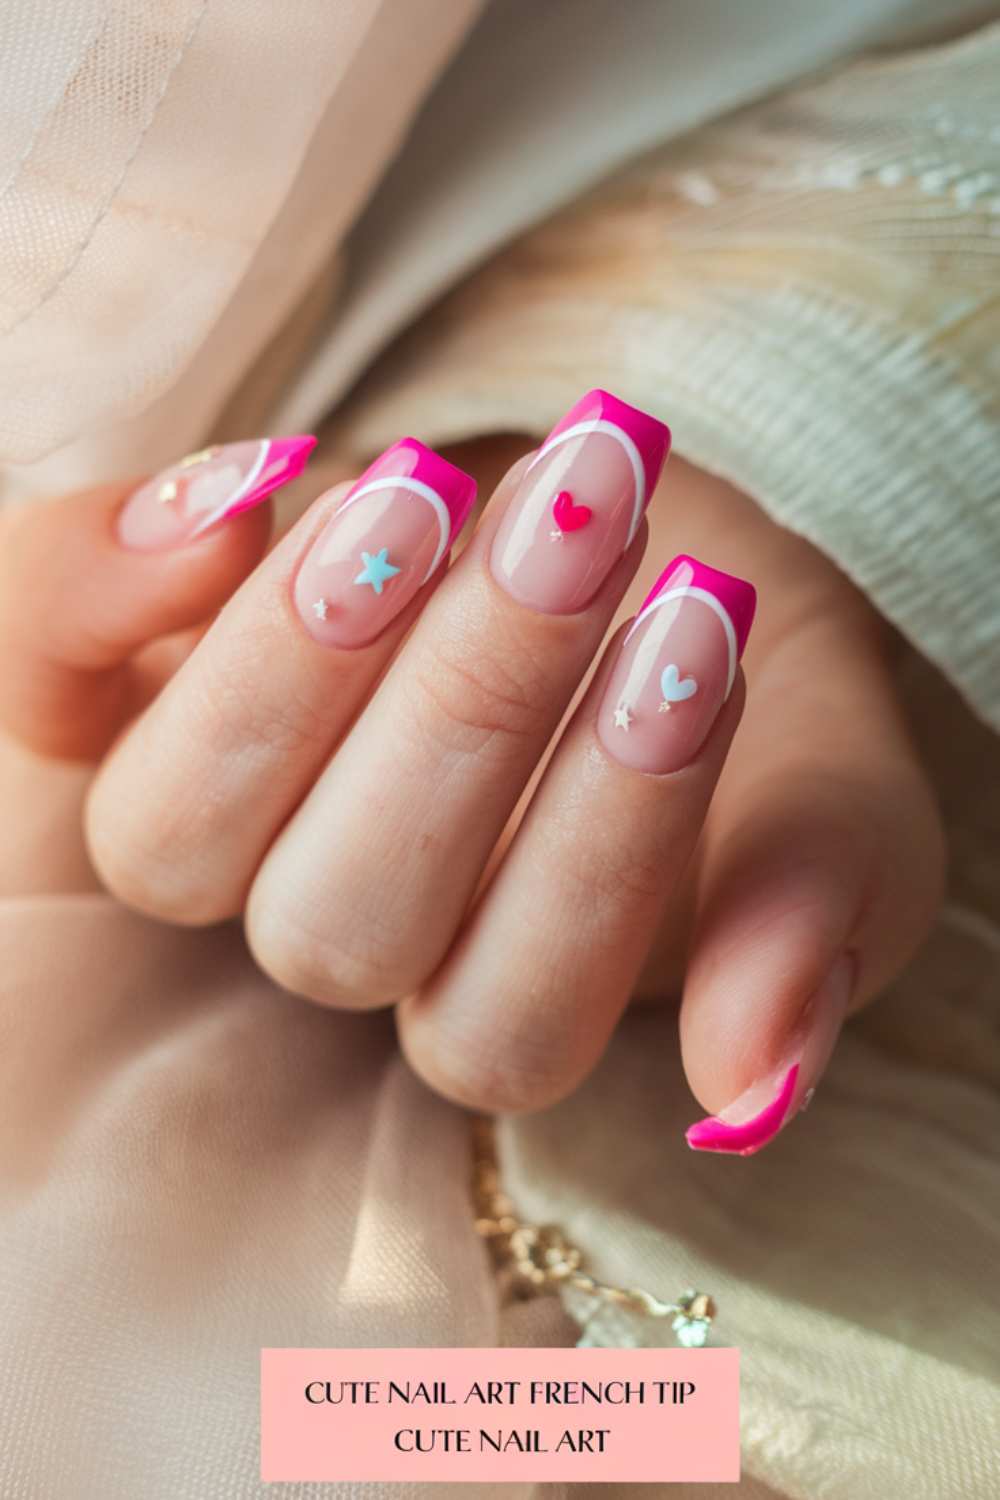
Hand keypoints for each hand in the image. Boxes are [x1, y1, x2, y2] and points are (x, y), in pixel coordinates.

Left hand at [0, 392, 942, 1152]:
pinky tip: (252, 484)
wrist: (619, 522)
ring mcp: (206, 820)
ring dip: (295, 662)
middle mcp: (329, 934)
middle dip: (467, 714)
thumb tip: (756, 1086)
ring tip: (430, 493)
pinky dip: (97, 578)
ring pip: (170, 837)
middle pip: (337, 926)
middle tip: (583, 518)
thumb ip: (808, 914)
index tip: (699, 635)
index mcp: (499, 991)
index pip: (505, 1018)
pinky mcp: (104, 686)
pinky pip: (31, 665)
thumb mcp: (821, 783)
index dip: (599, 848)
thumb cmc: (721, 671)